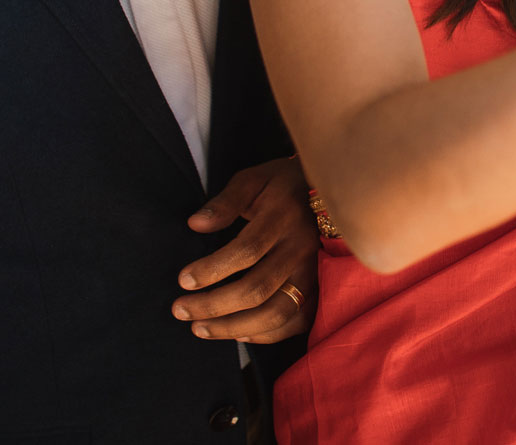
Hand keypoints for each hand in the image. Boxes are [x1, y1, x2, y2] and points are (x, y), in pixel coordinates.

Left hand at [172, 158, 318, 343]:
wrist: (334, 191)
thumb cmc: (284, 186)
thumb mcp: (254, 180)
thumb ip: (226, 201)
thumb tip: (196, 224)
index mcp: (284, 217)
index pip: (246, 250)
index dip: (212, 270)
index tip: (183, 280)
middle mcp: (302, 248)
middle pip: (257, 289)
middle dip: (214, 305)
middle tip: (180, 310)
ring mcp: (314, 272)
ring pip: (276, 312)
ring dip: (235, 327)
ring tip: (200, 329)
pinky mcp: (321, 288)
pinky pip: (295, 322)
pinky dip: (266, 335)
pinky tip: (238, 334)